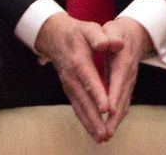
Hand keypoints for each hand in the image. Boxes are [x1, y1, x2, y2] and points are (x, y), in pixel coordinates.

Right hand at [33, 13, 121, 141]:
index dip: (97, 93)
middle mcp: (71, 75)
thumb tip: (110, 43)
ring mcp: (69, 84)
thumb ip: (99, 36)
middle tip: (104, 132)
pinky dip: (85, 120)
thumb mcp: (88, 28)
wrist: (55, 37)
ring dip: (89, 123)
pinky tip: (93, 132)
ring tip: (101, 137)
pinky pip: (77, 107)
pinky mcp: (70, 90)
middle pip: (83, 98)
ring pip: (79, 106)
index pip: (88, 78)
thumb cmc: (76, 33)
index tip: (105, 108)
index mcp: (78, 60)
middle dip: (94, 117)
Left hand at [97, 18, 152, 136]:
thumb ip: (110, 35)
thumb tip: (112, 43)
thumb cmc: (117, 32)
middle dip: (115, 116)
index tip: (109, 109)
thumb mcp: (113, 29)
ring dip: (115, 121)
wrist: (132, 35)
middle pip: (123, 98)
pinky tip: (108, 127)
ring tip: (105, 135)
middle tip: (106, 131)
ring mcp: (129, 83)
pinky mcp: (126, 87)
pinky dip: (116, 117)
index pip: (119, 80)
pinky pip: (122, 104)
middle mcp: (128, 76)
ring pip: (124, 104)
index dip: (115, 94)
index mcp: (123, 61)